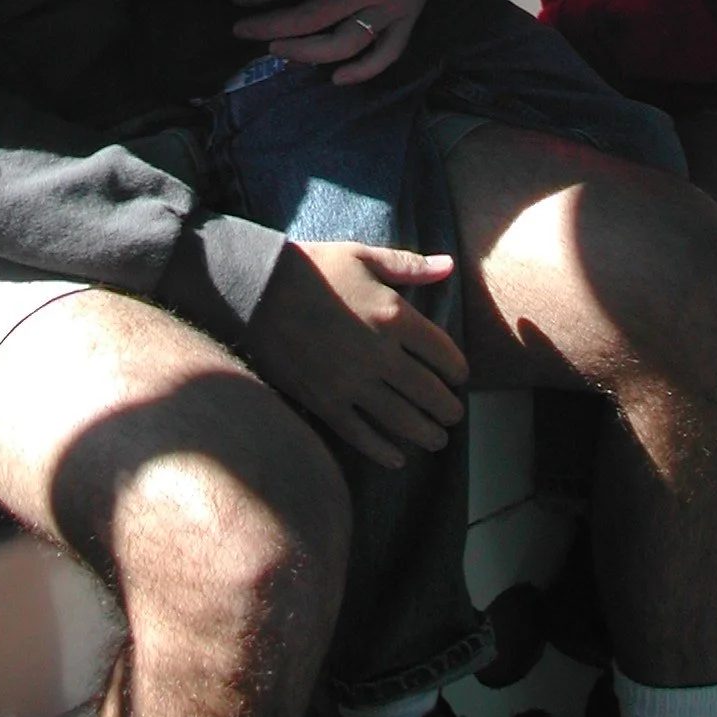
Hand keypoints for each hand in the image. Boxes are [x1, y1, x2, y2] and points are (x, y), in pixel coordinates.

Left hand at [231, 0, 472, 83]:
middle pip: (312, 18)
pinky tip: (336, 78)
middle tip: (241, 30)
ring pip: (345, 44)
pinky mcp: (410, 15)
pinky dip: (364, 71)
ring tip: (276, 51)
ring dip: (306, 53)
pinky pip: (388, 52)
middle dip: (270, 27)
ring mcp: (393, 5)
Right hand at [244, 240, 465, 467]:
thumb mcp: (364, 256)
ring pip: (401, 419)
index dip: (457, 370)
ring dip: (425, 433)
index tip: (459, 378)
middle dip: (447, 407)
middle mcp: (379, 353)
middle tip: (454, 415)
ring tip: (438, 440)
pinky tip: (397, 459)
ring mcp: (351, 382)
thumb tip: (449, 265)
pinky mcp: (324, 401)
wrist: (257, 288)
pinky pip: (360, 434)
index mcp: (394, 315)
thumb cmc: (314, 267)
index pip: (443, 353)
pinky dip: (382, 451)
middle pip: (427, 391)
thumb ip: (409, 266)